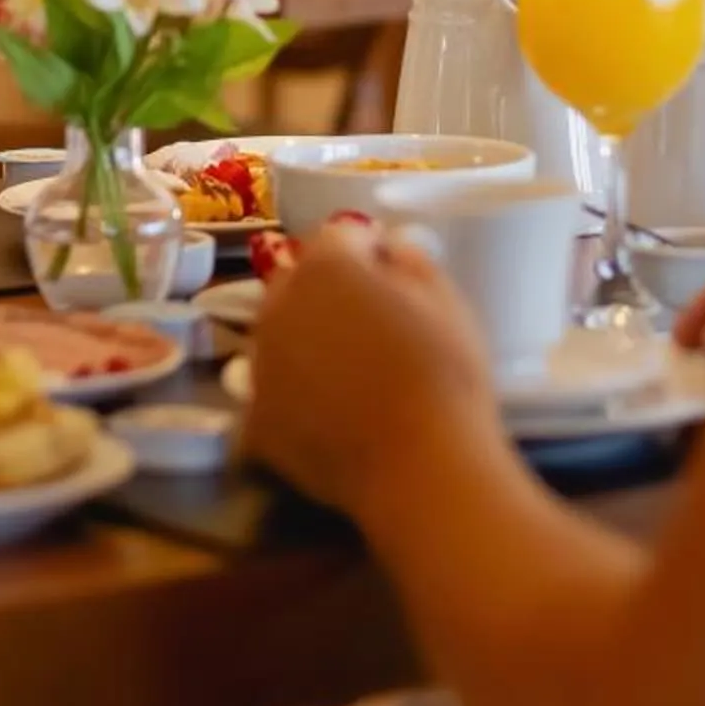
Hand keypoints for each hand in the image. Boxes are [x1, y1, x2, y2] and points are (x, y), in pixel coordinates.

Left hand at [242, 226, 505, 521]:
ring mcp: (261, 365)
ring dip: (309, 340)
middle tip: (373, 322)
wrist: (422, 469)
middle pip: (299, 282)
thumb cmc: (444, 377)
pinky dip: (298, 395)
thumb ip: (410, 260)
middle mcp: (279, 307)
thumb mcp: (447, 302)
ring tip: (354, 373)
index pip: (341, 236)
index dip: (371, 250)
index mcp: (326, 268)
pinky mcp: (258, 420)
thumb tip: (387, 250)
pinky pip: (276, 391)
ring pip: (282, 335)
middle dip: (329, 290)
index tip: (395, 272)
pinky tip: (335, 415)